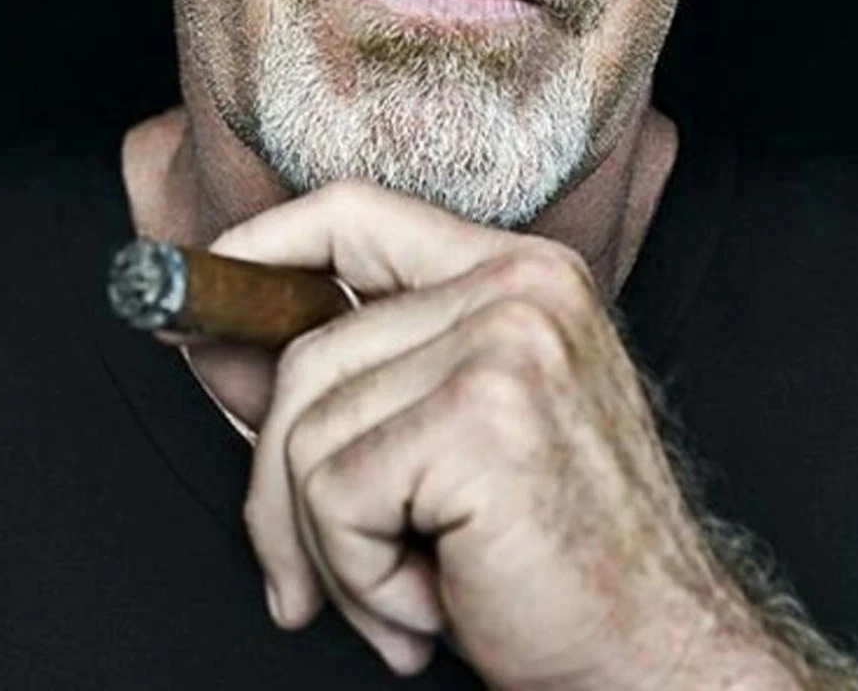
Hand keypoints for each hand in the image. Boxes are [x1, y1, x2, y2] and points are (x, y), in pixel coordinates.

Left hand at [206, 180, 789, 687]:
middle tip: (308, 576)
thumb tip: (217, 351)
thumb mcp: (452, 438)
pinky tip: (430, 607)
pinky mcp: (481, 419)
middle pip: (308, 350)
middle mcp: (518, 288)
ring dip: (332, 547)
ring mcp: (506, 343)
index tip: (199, 293)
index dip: (262, 244)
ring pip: (308, 431)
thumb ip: (360, 379)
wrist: (658, 660)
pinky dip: (357, 576)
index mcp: (519, 273)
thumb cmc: (550, 558)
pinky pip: (333, 492)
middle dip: (276, 481)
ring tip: (407, 589)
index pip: (356, 212)